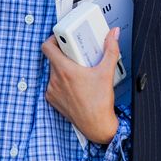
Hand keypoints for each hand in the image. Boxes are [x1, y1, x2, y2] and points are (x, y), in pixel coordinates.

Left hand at [41, 27, 120, 145]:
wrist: (96, 126)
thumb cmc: (100, 103)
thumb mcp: (107, 72)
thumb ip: (111, 49)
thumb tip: (113, 35)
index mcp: (64, 70)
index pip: (47, 46)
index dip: (53, 39)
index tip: (62, 38)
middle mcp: (55, 80)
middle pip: (53, 58)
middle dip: (65, 54)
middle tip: (77, 54)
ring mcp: (52, 91)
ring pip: (53, 72)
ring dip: (63, 69)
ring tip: (78, 71)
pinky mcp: (52, 100)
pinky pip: (53, 85)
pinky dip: (62, 82)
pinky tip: (75, 85)